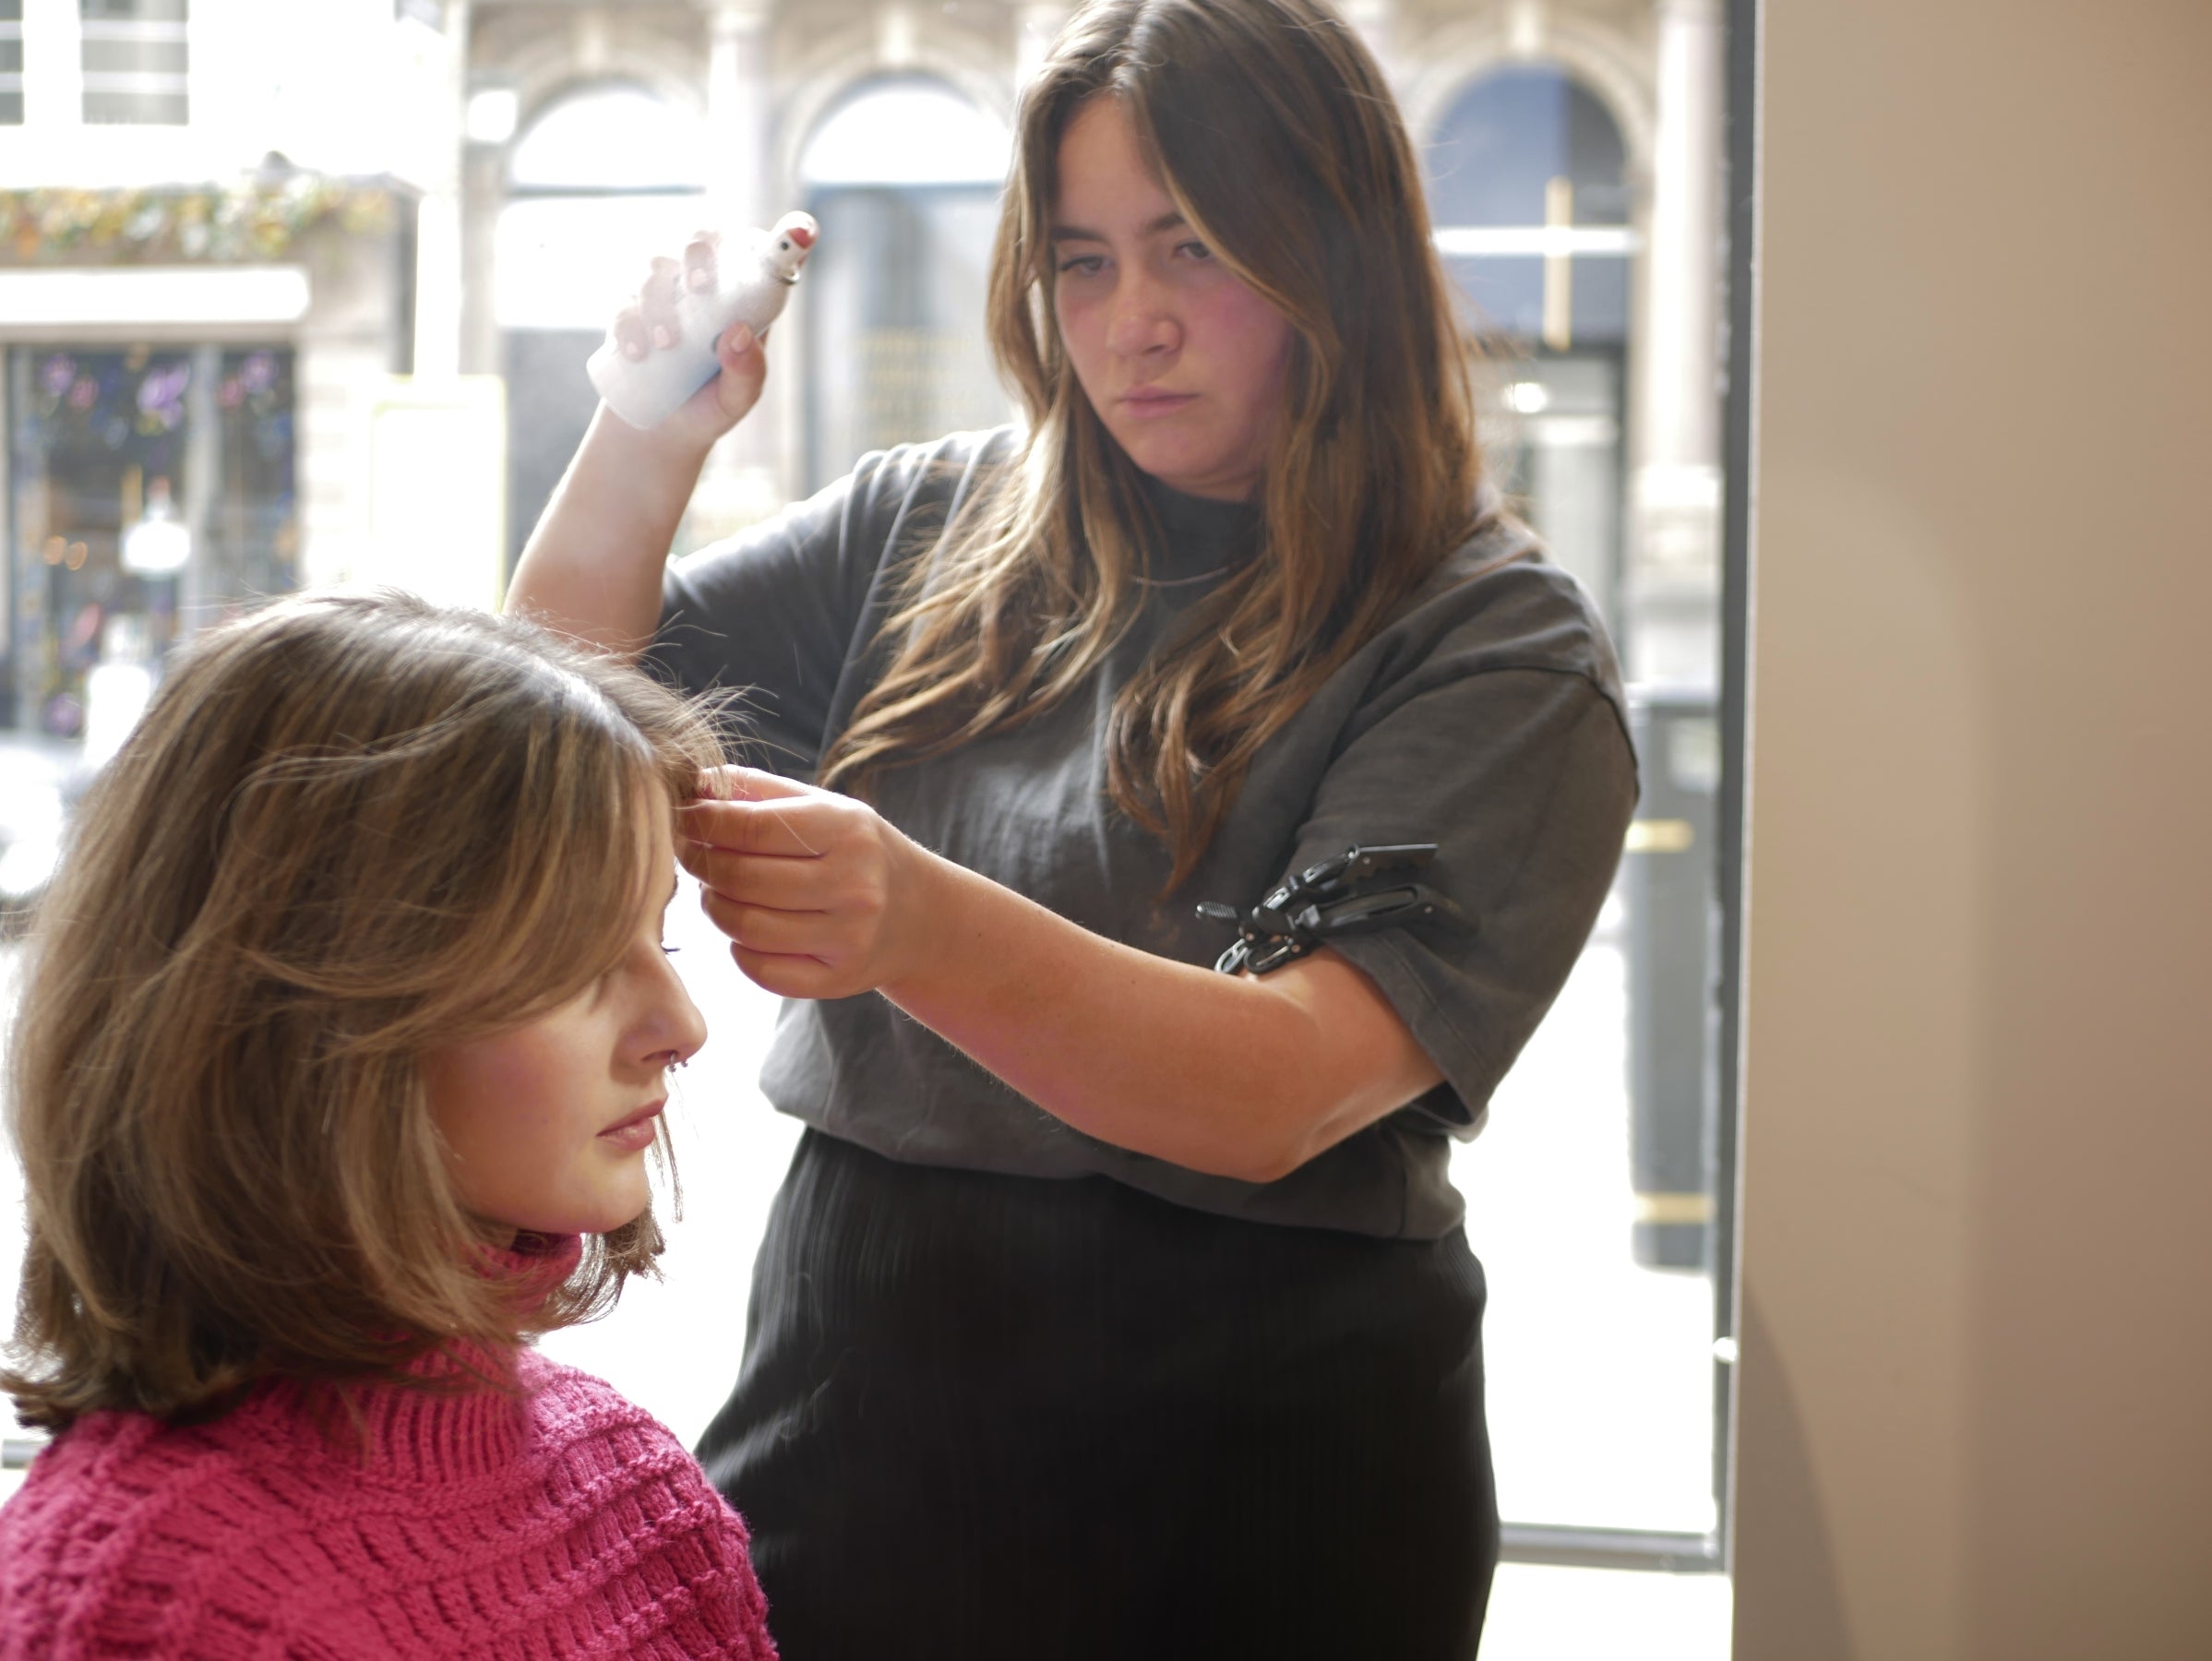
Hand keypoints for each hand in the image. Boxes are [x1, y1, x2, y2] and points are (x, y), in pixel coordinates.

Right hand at [606, 230, 767, 453]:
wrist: (664, 431)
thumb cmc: (712, 404)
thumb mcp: (739, 398)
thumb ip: (748, 372)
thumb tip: (737, 333)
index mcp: (739, 294)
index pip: (751, 250)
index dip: (772, 235)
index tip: (792, 232)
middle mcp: (700, 282)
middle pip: (698, 240)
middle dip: (697, 255)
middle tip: (699, 288)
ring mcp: (662, 292)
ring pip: (655, 269)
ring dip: (659, 299)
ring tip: (665, 344)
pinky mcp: (628, 311)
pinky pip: (623, 303)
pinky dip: (627, 322)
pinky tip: (636, 350)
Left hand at [677, 767, 935, 999]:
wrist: (919, 914)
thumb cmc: (855, 850)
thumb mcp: (823, 807)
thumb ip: (759, 790)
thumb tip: (692, 781)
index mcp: (847, 831)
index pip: (753, 826)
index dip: (704, 822)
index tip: (682, 818)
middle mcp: (854, 885)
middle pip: (743, 878)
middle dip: (702, 864)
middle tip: (690, 854)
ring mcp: (849, 937)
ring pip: (746, 927)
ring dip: (714, 907)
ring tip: (716, 890)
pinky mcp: (838, 980)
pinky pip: (761, 970)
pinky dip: (738, 949)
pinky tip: (745, 930)